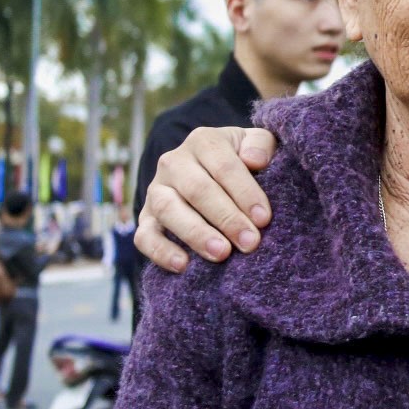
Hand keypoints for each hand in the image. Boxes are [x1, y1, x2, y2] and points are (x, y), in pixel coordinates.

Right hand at [135, 127, 279, 272]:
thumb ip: (261, 145)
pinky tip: (183, 266)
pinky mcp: (145, 218)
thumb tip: (255, 160)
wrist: (213, 172)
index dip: (245, 193)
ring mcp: (156, 190)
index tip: (264, 219)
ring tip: (222, 254)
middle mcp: (174, 163)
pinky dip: (160, 251)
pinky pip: (144, 236)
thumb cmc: (242, 159)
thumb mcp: (256, 144)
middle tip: (249, 242)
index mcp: (203, 142)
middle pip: (198, 190)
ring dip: (196, 234)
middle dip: (226, 218)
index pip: (224, 167)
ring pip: (169, 210)